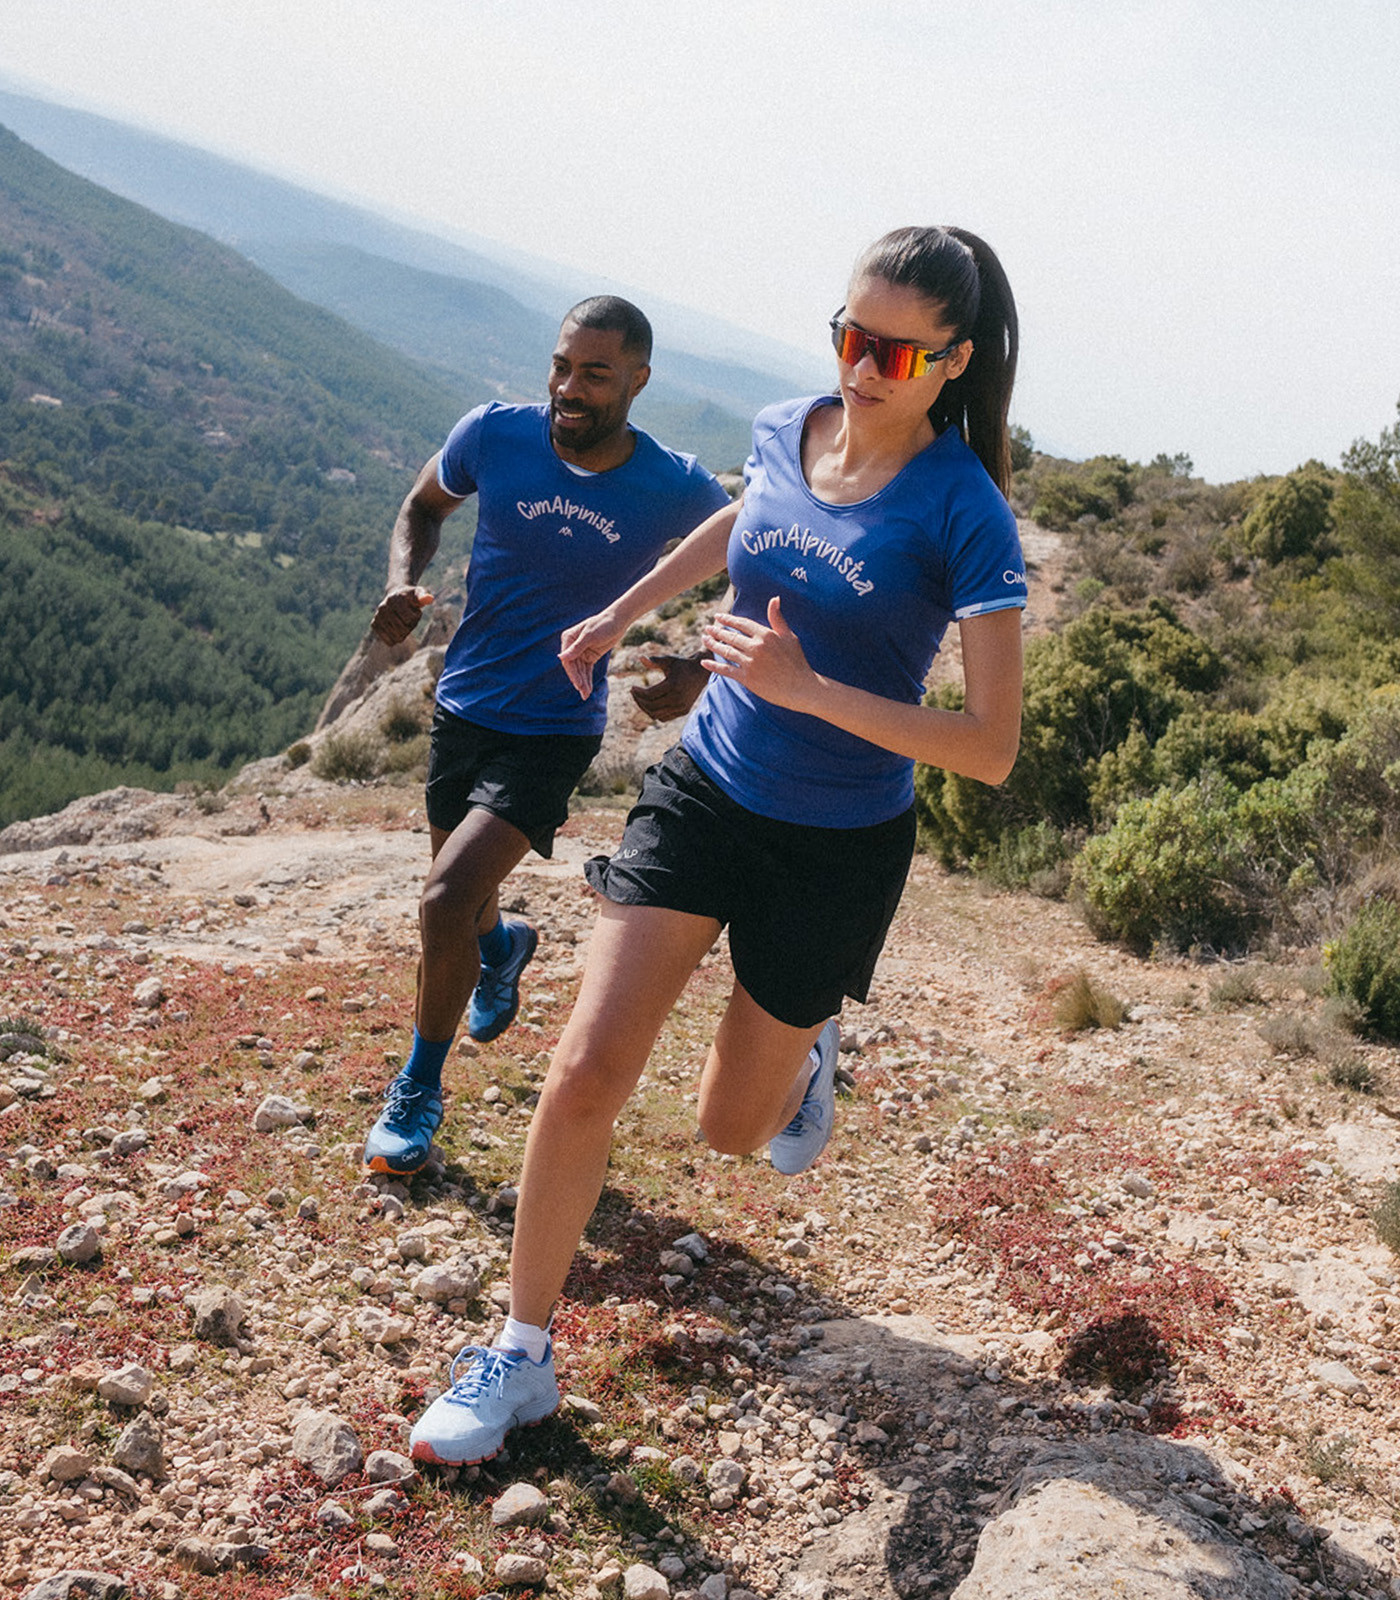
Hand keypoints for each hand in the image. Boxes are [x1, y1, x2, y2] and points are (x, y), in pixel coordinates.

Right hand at [371, 585, 434, 645]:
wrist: (395, 595)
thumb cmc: (410, 597)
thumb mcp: (419, 593)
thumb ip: (424, 596)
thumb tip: (430, 599)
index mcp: (394, 599)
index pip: (409, 619)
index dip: (416, 617)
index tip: (414, 609)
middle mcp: (383, 607)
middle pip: (403, 630)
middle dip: (410, 626)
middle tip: (408, 617)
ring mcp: (377, 616)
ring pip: (397, 638)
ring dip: (404, 633)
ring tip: (402, 621)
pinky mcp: (374, 624)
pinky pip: (390, 642)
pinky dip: (396, 638)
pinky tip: (395, 628)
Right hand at [558, 609, 623, 698]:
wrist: (618, 621)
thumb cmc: (604, 624)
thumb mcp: (590, 636)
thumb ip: (576, 648)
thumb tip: (561, 658)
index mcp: (569, 638)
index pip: (568, 660)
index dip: (572, 673)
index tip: (578, 684)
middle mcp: (573, 646)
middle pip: (573, 667)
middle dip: (579, 680)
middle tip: (583, 693)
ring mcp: (581, 652)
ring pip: (580, 670)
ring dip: (583, 682)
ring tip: (586, 695)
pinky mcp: (590, 656)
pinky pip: (586, 670)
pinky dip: (587, 679)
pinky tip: (588, 689)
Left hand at [630, 654, 709, 721]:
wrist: (701, 673)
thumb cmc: (682, 664)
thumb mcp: (669, 660)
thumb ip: (655, 660)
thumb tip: (640, 658)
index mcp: (673, 685)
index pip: (650, 695)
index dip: (638, 693)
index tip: (632, 687)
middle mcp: (678, 698)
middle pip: (651, 706)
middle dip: (639, 700)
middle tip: (633, 693)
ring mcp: (681, 707)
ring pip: (656, 714)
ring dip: (645, 708)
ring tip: (639, 699)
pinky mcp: (683, 711)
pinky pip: (664, 717)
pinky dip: (654, 713)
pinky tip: (649, 703)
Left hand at [700, 597, 815, 710]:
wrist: (801, 687)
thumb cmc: (797, 661)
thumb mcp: (789, 636)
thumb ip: (777, 618)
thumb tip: (774, 598)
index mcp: (765, 635)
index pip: (742, 624)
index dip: (728, 620)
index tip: (718, 617)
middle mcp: (756, 647)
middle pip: (731, 637)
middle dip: (717, 632)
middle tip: (707, 628)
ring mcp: (750, 663)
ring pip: (726, 651)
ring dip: (713, 645)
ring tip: (704, 639)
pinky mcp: (747, 679)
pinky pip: (726, 670)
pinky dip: (714, 667)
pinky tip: (704, 662)